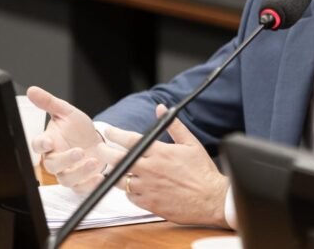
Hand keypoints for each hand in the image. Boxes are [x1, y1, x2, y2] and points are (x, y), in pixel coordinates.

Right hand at [27, 86, 106, 192]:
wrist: (96, 140)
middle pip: (52, 165)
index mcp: (49, 142)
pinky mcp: (80, 182)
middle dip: (65, 160)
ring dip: (80, 172)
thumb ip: (50, 103)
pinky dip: (89, 185)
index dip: (40, 145)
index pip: (38, 146)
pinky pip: (81, 189)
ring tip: (94, 161)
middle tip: (78, 151)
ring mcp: (67, 172)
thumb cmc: (78, 129)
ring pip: (66, 179)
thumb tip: (32, 90)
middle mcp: (55, 160)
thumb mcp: (67, 112)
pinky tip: (99, 178)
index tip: (47, 142)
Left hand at [98, 104, 229, 226]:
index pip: (130, 140)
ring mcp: (148, 188)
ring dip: (115, 173)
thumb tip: (161, 109)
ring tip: (115, 168)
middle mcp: (150, 169)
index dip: (115, 134)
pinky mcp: (149, 204)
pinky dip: (129, 190)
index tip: (109, 132)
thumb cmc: (202, 171)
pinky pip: (130, 197)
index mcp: (160, 152)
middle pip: (117, 160)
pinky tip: (133, 185)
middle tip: (102, 149)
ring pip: (119, 180)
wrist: (211, 199)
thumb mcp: (191, 143)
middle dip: (105, 152)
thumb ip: (174, 126)